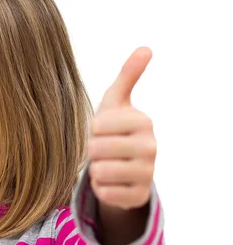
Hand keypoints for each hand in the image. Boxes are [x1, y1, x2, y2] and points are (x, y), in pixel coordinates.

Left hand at [87, 46, 156, 210]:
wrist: (125, 164)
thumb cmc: (115, 127)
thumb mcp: (117, 101)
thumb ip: (128, 75)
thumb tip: (146, 47)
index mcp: (143, 121)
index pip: (97, 126)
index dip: (93, 130)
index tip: (104, 131)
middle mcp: (151, 147)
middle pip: (96, 149)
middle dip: (92, 150)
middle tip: (104, 149)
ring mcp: (148, 174)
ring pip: (99, 172)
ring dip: (95, 169)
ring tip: (106, 163)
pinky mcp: (138, 197)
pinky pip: (104, 193)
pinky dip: (100, 188)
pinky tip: (111, 181)